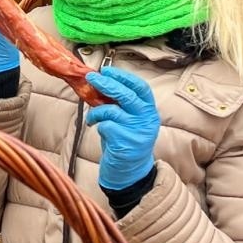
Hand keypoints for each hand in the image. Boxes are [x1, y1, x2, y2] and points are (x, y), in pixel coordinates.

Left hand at [85, 68, 160, 189]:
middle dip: (107, 84)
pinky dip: (97, 124)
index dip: (124, 76)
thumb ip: (120, 104)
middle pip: (126, 95)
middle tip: (92, 77)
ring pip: (112, 110)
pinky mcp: (124, 143)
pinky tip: (97, 129)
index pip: (141, 88)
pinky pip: (105, 125)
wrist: (129, 173)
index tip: (107, 70)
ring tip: (92, 117)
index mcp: (150, 111)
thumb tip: (100, 83)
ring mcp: (136, 132)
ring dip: (97, 111)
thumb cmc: (125, 142)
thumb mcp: (128, 120)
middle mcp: (147, 120)